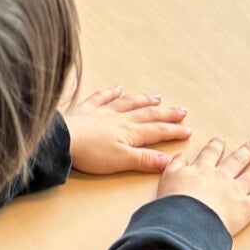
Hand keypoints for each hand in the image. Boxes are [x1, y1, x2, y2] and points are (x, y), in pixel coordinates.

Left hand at [65, 84, 191, 176]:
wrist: (62, 140)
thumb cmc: (89, 153)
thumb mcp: (121, 161)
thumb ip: (144, 160)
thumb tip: (168, 161)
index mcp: (129, 133)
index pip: (156, 131)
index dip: (173, 131)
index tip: (187, 129)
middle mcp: (119, 119)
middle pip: (147, 115)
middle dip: (165, 114)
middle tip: (181, 111)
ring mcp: (102, 113)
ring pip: (128, 104)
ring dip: (143, 100)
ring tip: (156, 97)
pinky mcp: (85, 111)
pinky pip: (101, 98)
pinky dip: (110, 93)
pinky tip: (117, 88)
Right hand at [157, 134, 249, 238]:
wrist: (186, 220)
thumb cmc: (173, 204)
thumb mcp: (166, 180)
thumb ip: (174, 166)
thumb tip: (180, 156)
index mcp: (201, 169)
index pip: (210, 154)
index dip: (216, 146)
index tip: (220, 141)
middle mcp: (221, 176)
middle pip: (237, 161)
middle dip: (246, 152)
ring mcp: (236, 190)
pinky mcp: (246, 207)